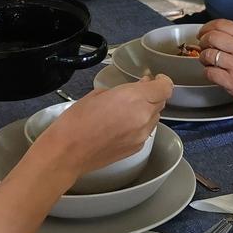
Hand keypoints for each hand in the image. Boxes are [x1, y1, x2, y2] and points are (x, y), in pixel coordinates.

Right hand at [36, 75, 172, 176]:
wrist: (68, 152)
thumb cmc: (77, 120)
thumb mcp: (98, 94)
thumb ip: (122, 90)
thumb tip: (136, 89)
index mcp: (134, 99)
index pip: (164, 88)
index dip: (162, 81)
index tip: (155, 79)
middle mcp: (143, 117)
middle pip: (160, 102)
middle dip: (151, 95)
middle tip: (136, 92)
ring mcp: (142, 135)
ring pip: (154, 118)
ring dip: (146, 111)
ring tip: (125, 110)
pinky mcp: (137, 148)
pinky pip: (146, 132)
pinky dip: (139, 125)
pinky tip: (121, 126)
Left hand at [198, 19, 232, 113]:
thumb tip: (213, 33)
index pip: (222, 24)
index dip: (207, 27)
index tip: (203, 32)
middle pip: (212, 37)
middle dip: (203, 41)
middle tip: (203, 46)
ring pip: (208, 55)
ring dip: (203, 58)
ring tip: (207, 60)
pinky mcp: (231, 81)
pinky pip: (209, 72)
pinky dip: (207, 72)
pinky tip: (212, 72)